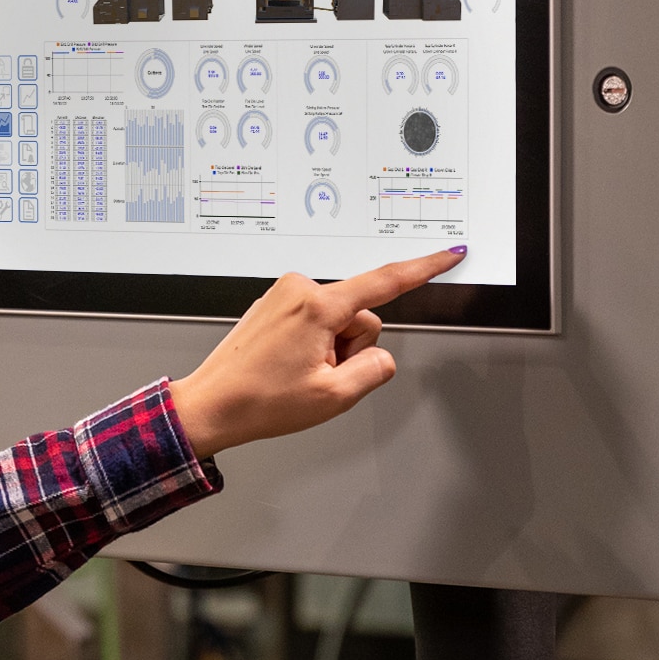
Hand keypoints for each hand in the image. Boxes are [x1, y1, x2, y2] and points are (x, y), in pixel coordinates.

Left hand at [169, 248, 465, 458]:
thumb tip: (381, 357)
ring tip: (297, 372)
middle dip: (350, 349)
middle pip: (360, 316)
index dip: (423, 268)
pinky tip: (286, 366)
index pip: (385, 282)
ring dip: (329, 350)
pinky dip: (312, 345)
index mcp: (317, 306)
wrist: (211, 405)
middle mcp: (299, 289)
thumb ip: (374, 371)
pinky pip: (316, 322)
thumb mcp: (333, 397)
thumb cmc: (259, 400)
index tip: (447, 254)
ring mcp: (284, 295)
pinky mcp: (275, 304)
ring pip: (338, 321)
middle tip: (317, 375)